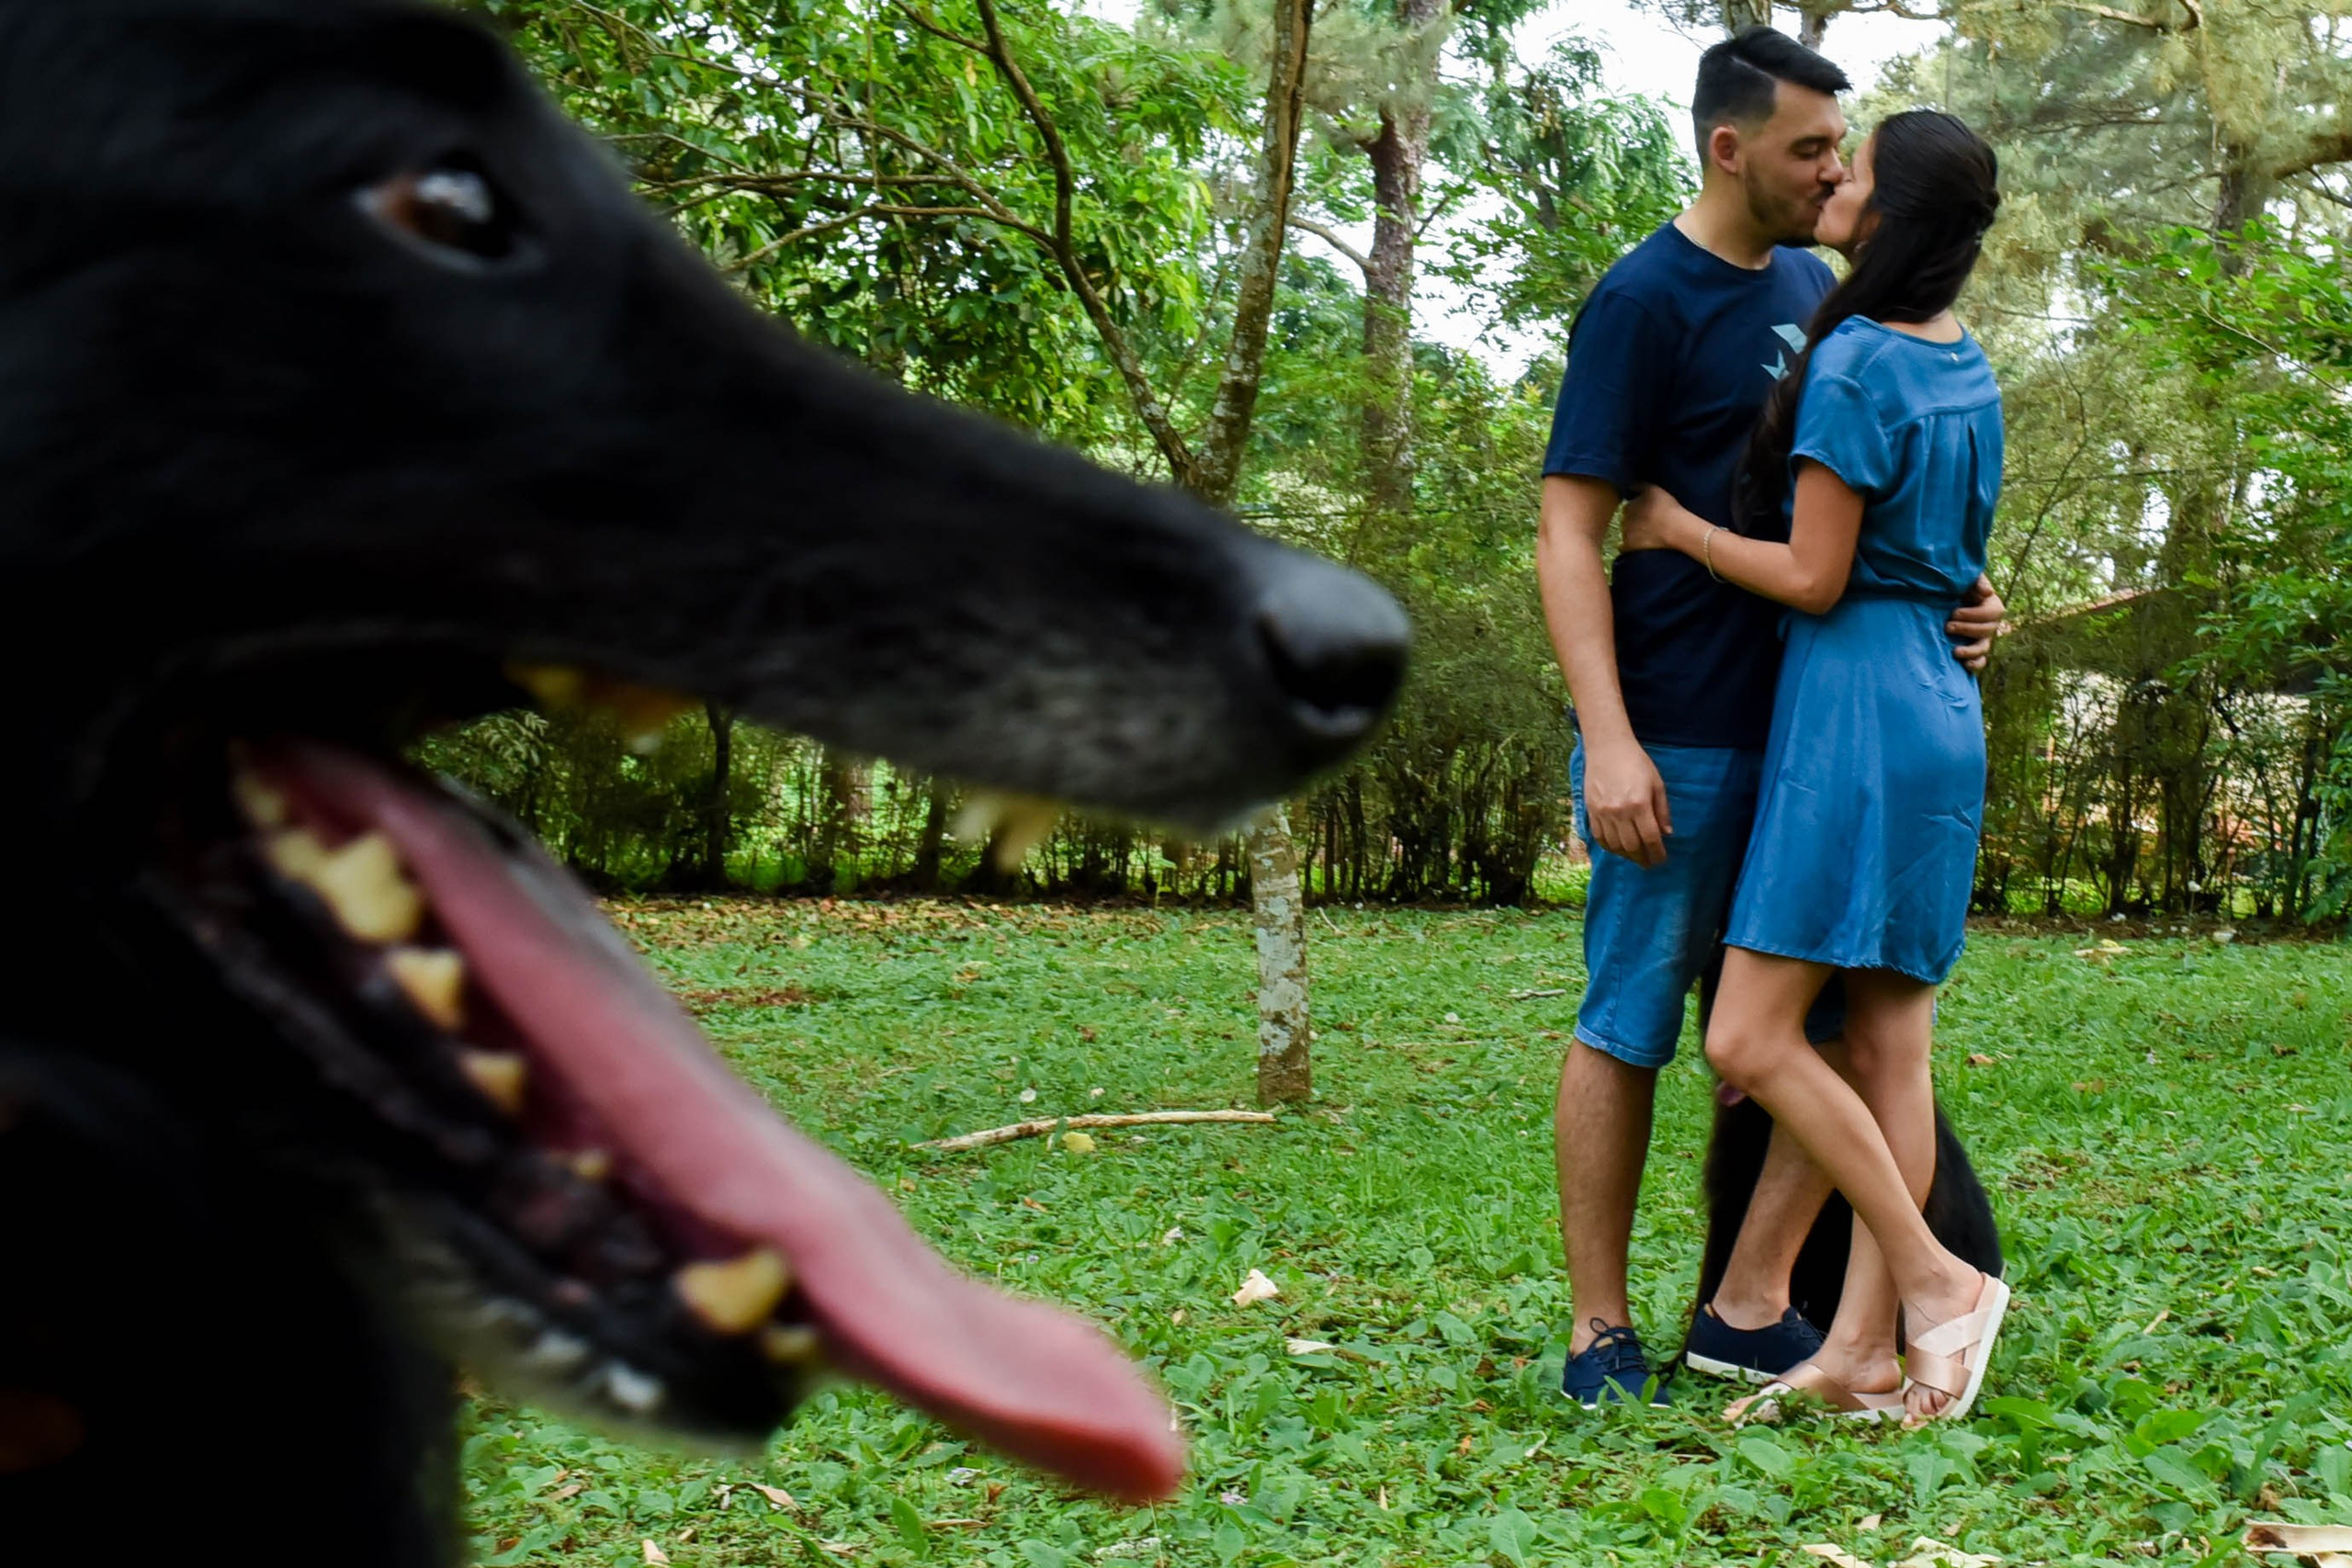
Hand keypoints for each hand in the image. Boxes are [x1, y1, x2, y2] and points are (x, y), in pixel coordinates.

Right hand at [1583, 737, 1672, 867]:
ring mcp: (1602, 813)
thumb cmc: (1637, 763)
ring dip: (1626, 855)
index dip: (1657, 853)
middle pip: (1632, 846)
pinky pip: (1599, 837)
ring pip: (1615, 845)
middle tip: (1649, 864)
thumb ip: (1662, 810)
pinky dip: (1609, 847)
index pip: (1650, 838)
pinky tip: (1617, 848)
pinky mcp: (1590, 811)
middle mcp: (1619, 812)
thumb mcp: (1656, 784)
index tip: (1661, 859)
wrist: (1607, 749)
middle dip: (1642, 859)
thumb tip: (1666, 833)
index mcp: (1639, 804)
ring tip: (1635, 857)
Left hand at [1617, 487, 1686, 554]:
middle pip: (1627, 519)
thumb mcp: (1654, 490)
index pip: (1629, 507)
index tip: (1646, 511)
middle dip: (1634, 520)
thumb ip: (1640, 486)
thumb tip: (1630, 486)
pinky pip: (1625, 547)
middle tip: (1648, 522)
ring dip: (1633, 532)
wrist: (1676, 530)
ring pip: (1626, 532)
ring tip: (1647, 533)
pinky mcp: (1630, 546)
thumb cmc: (1668, 508)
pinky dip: (1629, 546)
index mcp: (1629, 506)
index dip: (1637, 508)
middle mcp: (1625, 520)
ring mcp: (1627, 534)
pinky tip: (1641, 543)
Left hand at [1947, 573, 2006, 671]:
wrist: (1945, 598)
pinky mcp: (1974, 649)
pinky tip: (1965, 665)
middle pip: (1987, 630)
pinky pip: (1980, 661)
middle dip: (1967, 629)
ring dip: (1971, 651)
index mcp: (1992, 605)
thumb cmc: (1958, 587)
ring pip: (1984, 648)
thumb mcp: (1967, 580)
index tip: (1954, 612)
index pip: (1992, 613)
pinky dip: (1975, 665)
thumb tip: (1988, 593)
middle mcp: (1990, 623)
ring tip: (1955, 651)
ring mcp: (1983, 638)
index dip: (1973, 615)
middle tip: (1947, 626)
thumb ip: (1977, 582)